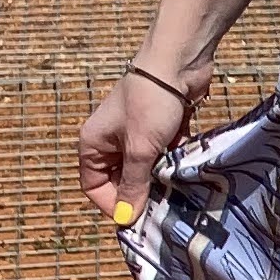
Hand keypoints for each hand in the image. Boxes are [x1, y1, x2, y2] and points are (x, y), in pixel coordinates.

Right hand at [78, 57, 207, 227]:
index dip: (113, 204)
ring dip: (158, 180)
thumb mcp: (140, 149)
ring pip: (143, 170)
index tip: (138, 217)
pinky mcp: (160, 128)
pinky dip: (171, 165)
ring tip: (175, 194)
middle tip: (161, 209)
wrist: (180, 60)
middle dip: (138, 194)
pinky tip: (185, 175)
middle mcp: (110, 140)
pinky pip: (162, 156)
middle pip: (119, 180)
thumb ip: (133, 184)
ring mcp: (136, 133)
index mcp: (93, 143)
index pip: (94, 187)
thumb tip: (127, 219)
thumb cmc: (152, 102)